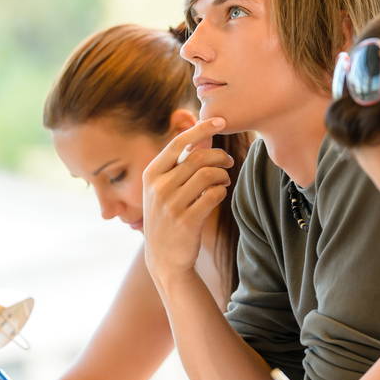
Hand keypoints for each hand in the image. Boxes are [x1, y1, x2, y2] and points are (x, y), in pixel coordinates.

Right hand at [142, 117, 232, 285]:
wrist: (164, 258)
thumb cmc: (169, 215)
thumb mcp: (165, 188)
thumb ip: (182, 162)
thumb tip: (204, 132)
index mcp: (151, 174)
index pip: (178, 143)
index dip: (201, 129)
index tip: (221, 121)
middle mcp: (158, 187)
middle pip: (198, 158)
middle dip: (219, 157)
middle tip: (228, 162)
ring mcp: (171, 205)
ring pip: (208, 175)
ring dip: (223, 175)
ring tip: (224, 180)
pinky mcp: (186, 221)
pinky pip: (214, 195)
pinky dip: (221, 191)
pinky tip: (220, 194)